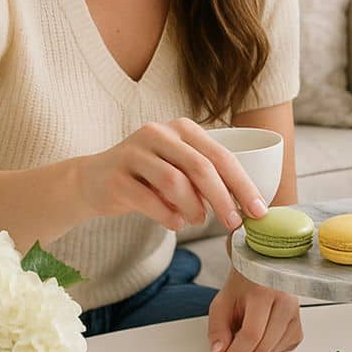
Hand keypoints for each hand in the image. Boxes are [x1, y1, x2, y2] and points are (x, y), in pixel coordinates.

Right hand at [77, 118, 267, 232]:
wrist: (92, 181)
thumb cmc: (148, 178)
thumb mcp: (180, 169)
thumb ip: (207, 180)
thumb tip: (245, 206)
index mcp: (182, 128)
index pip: (221, 156)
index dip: (243, 185)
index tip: (259, 210)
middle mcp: (158, 133)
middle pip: (201, 167)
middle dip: (223, 198)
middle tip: (233, 222)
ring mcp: (134, 152)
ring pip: (175, 182)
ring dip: (193, 208)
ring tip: (197, 221)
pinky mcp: (115, 175)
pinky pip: (148, 200)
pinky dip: (167, 216)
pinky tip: (174, 223)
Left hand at [207, 267, 302, 351]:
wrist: (260, 275)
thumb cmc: (242, 287)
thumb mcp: (221, 304)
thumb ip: (217, 331)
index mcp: (264, 292)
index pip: (251, 334)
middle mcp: (285, 302)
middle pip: (263, 347)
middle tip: (232, 346)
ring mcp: (296, 314)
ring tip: (247, 334)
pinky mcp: (299, 327)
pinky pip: (282, 351)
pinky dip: (269, 351)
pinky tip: (262, 335)